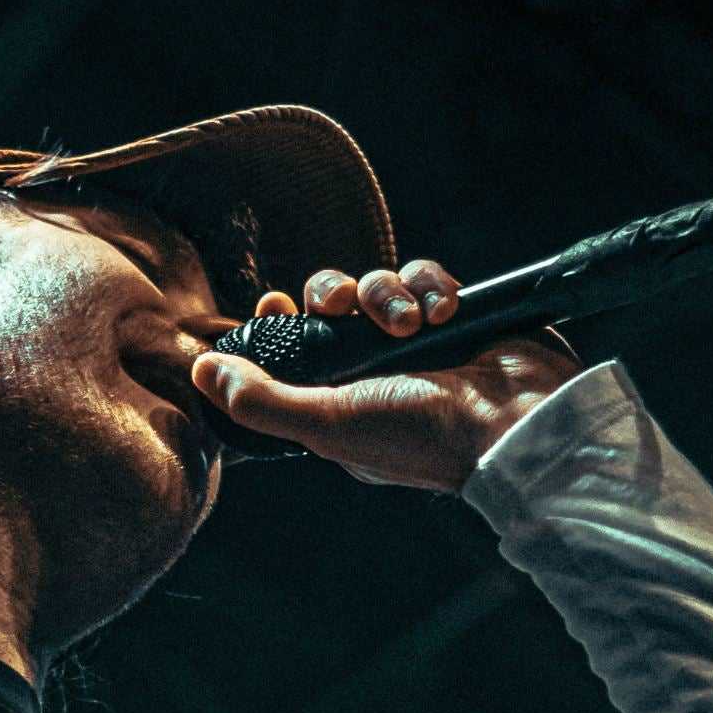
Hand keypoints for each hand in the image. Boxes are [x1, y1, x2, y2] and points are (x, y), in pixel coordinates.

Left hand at [189, 257, 584, 491]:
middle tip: (347, 306)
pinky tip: (446, 312)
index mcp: (338, 400)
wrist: (511, 424)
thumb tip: (201, 372)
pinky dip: (434, 285)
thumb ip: (261, 402)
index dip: (281, 319)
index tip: (276, 304)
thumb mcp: (328, 424)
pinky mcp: (457, 315)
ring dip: (389, 293)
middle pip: (331, 301)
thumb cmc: (421, 436)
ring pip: (379, 282)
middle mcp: (374, 369)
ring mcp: (418, 341)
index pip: (293, 347)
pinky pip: (428, 276)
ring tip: (412, 324)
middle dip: (334, 292)